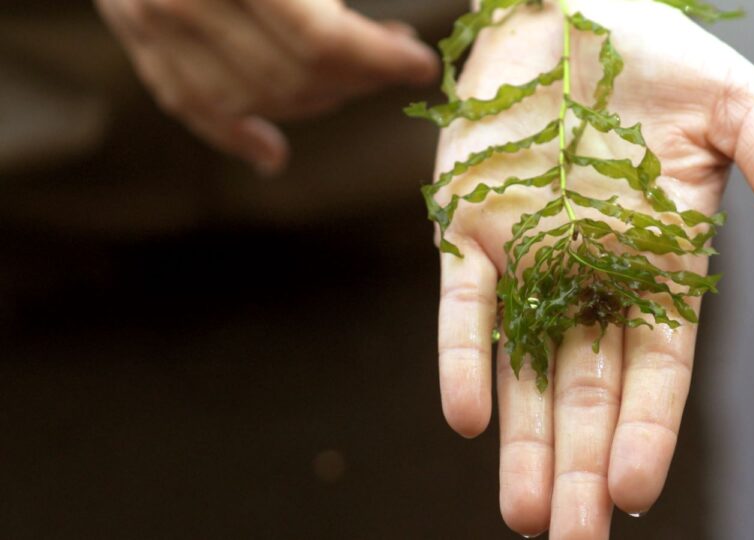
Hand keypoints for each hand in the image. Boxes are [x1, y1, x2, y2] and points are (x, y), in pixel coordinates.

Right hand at [95, 0, 438, 173]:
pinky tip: (271, 154)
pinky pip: (189, 104)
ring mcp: (150, 21)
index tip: (421, 64)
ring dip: (317, 99)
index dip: (379, 59)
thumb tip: (391, 35)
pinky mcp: (134, 34)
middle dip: (359, 77)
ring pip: (251, 99)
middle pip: (292, 75)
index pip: (320, 40)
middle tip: (395, 60)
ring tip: (355, 81)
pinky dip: (234, 136)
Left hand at [432, 1, 753, 537]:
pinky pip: (465, 307)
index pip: (656, 366)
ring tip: (526, 512)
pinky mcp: (468, 228)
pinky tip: (468, 416)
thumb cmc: (656, 59)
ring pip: (526, 368)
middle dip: (580, 466)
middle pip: (588, 390)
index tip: (633, 490)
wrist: (569, 12)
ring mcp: (527, 259)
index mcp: (662, 263)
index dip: (646, 428)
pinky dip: (464, 356)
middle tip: (574, 539)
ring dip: (523, 439)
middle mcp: (592, 277)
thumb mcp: (735, 111)